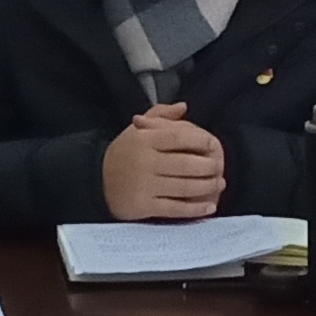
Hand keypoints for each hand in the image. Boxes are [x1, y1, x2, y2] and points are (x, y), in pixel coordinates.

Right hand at [103, 105, 226, 220]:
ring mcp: (145, 185)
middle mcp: (145, 162)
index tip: (214, 144)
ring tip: (219, 184)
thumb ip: (160, 115)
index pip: (179, 137)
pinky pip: (175, 208)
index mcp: (144, 139)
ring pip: (184, 187)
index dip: (200, 141)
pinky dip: (195, 209)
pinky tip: (209, 208)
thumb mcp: (136, 130)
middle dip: (209, 167)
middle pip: (186, 164)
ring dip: (207, 187)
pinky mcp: (144, 206)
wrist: (96, 181)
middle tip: (220, 168)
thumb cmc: (124, 153)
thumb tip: (183, 106)